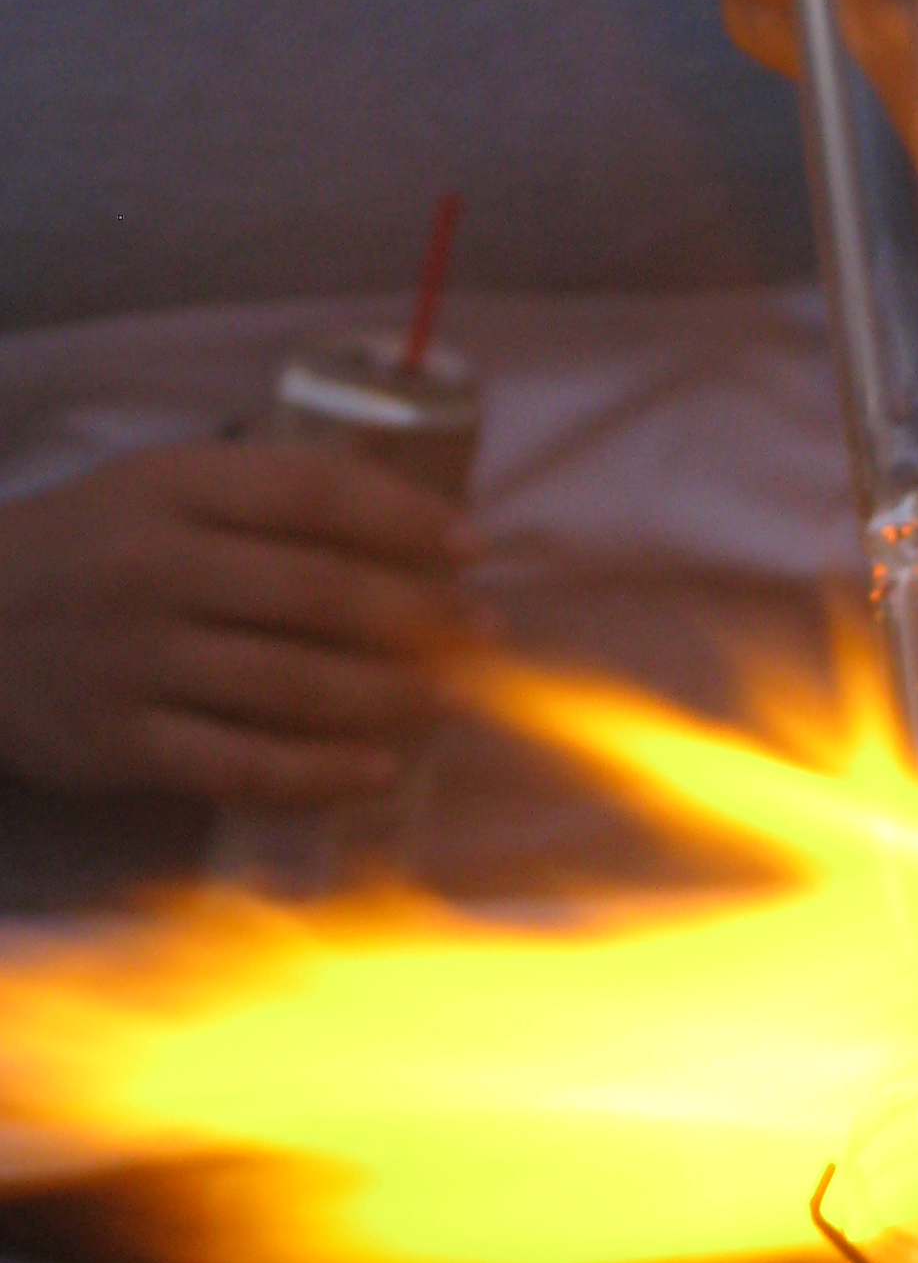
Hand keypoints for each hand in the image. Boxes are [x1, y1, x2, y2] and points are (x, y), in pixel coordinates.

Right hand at [0, 441, 470, 803]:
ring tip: (453, 699)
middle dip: (420, 618)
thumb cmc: (88, 552)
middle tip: (484, 633)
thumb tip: (407, 521)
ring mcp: (135, 660)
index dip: (403, 518)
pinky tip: (380, 768)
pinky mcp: (122, 742)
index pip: (309, 494)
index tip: (471, 545)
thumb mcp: (154, 491)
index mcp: (169, 489)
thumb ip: (259, 499)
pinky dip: (322, 773)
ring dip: (391, 697)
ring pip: (293, 685)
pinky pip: (243, 765)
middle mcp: (152, 570)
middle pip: (317, 595)